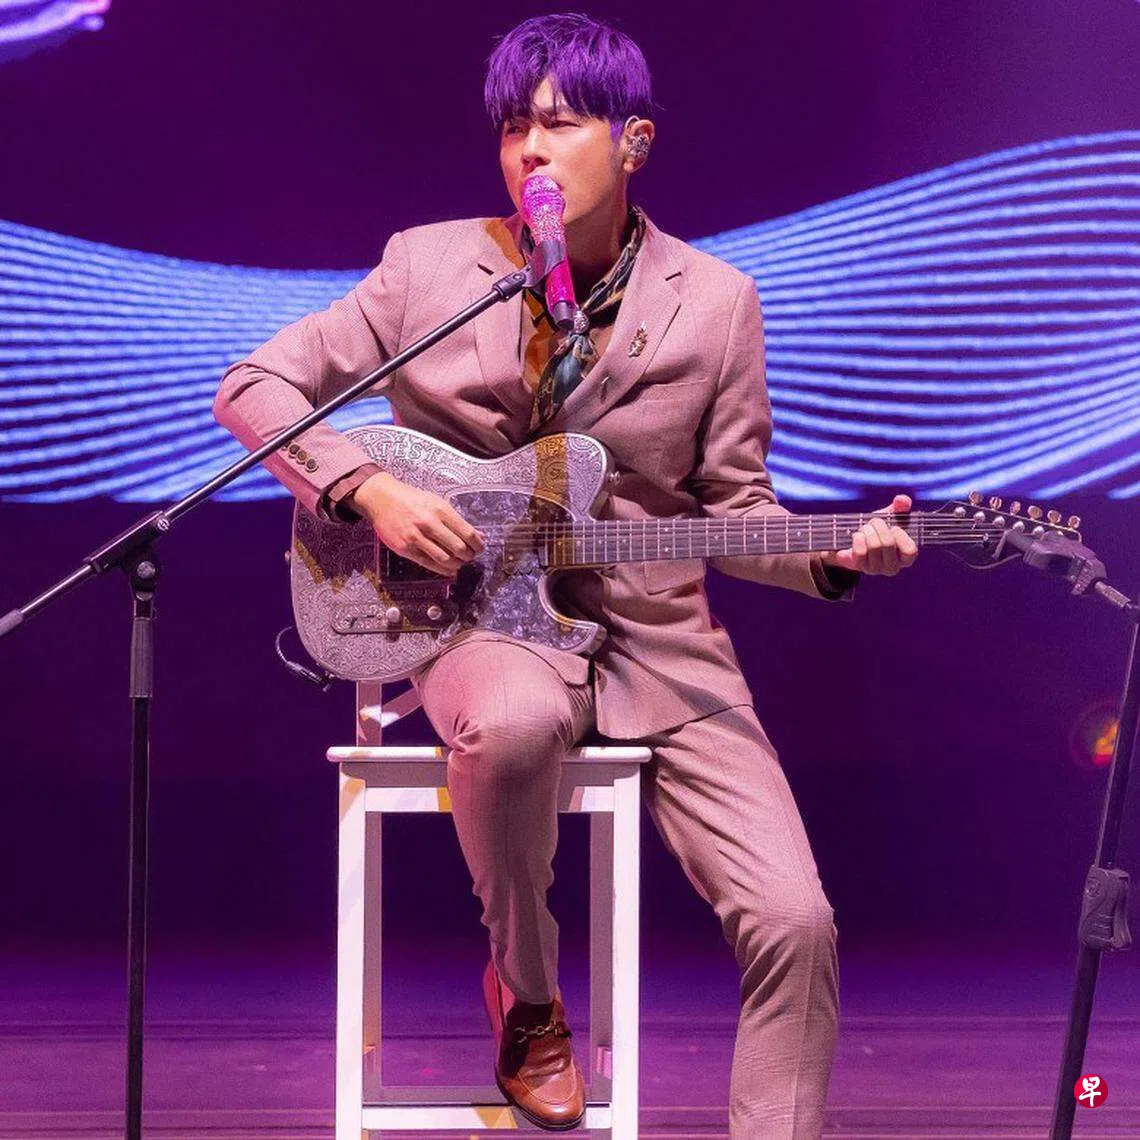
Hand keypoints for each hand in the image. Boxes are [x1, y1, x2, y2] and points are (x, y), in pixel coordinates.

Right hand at [349, 471, 483, 576]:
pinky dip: (442, 569)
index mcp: (440, 510)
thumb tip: (479, 535)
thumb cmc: (411, 499)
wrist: (382, 499)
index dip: (478, 544)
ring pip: (445, 559)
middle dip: (469, 556)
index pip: (467, 532)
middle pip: (458, 547)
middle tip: (470, 557)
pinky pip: (428, 563)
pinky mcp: (405, 548)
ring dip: (457, 564)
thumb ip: (457, 520)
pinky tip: (449, 569)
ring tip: (460, 563)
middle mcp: (429, 523)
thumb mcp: (437, 503)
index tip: (480, 548)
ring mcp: (415, 537)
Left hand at [819, 493, 917, 575]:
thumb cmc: (878, 530)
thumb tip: (902, 500)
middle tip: (874, 522)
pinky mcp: (861, 568)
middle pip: (888, 543)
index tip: (894, 527)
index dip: (900, 535)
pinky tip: (858, 535)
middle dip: (878, 526)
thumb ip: (900, 506)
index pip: (910, 550)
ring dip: (867, 530)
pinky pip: (860, 551)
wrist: (855, 540)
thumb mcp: (891, 516)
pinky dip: (858, 538)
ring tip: (865, 528)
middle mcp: (893, 567)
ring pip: (873, 546)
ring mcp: (877, 570)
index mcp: (906, 557)